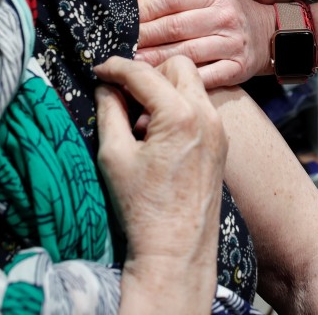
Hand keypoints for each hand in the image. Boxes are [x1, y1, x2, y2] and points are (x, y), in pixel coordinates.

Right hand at [94, 56, 224, 310]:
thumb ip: (108, 111)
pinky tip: (157, 136)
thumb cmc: (143, 208)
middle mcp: (206, 115)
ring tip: (140, 122)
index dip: (115, 67)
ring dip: (164, 90)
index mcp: (181, 115)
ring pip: (191, 85)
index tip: (97, 70)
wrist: (177, 250)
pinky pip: (199, 107)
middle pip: (177, 66)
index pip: (143, 72)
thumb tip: (105, 86)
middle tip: (124, 96)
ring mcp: (218, 129)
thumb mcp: (114, 155)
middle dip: (148, 73)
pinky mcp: (220, 143)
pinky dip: (177, 108)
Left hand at [135, 0, 274, 88]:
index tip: (122, 19)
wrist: (271, 33)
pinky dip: (181, 80)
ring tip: (132, 65)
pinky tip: (160, 82)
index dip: (143, 10)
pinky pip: (205, 76)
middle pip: (175, 27)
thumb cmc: (230, 13)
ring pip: (187, 53)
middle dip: (143, 37)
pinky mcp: (237, 68)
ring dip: (156, 60)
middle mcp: (224, 16)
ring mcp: (232, 43)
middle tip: (119, 44)